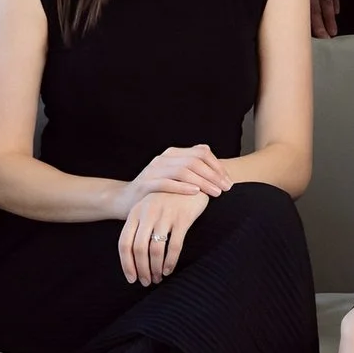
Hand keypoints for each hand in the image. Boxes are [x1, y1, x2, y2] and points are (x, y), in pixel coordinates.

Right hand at [115, 145, 233, 210]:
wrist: (125, 200)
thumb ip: (190, 167)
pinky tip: (196, 193)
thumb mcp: (174, 176)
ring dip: (203, 182)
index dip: (217, 165)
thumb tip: (211, 158)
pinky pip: (167, 183)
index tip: (228, 181)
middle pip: (194, 161)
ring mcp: (153, 170)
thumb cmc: (156, 191)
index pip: (201, 152)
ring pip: (183, 171)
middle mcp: (163, 158)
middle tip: (226, 188)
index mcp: (173, 154)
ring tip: (215, 193)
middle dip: (214, 175)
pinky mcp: (146, 184)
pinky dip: (183, 187)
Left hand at [118, 188, 208, 285]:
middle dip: (141, 269)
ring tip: (158, 278)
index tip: (131, 278)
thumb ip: (140, 227)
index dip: (126, 264)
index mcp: (135, 213)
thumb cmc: (168, 199)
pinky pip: (174, 246)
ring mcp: (165, 215)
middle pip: (139, 249)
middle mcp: (147, 214)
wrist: (191, 180)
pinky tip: (169, 269)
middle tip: (146, 282)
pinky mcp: (182, 218)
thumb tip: (134, 257)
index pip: (124, 243)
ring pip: (155, 250)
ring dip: (155, 268)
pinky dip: (170, 261)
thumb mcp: (148, 208)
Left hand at [283, 0, 340, 38]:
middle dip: (322, 25)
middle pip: (319, 8)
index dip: (310, 23)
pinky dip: (335, 1)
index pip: (306, 8)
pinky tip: (336, 10)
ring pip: (328, 2)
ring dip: (331, 18)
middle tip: (325, 38)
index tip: (312, 36)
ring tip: (333, 31)